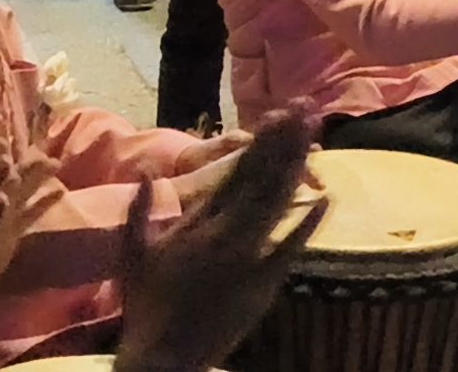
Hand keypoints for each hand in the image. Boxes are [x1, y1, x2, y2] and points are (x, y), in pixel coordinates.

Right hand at [116, 104, 330, 371]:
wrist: (161, 356)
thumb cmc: (146, 305)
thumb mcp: (132, 252)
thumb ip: (138, 208)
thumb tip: (144, 169)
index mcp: (197, 222)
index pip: (235, 172)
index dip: (260, 142)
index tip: (278, 115)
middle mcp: (224, 232)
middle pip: (261, 178)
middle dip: (285, 141)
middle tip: (307, 109)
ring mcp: (246, 256)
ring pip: (276, 202)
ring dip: (296, 166)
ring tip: (315, 135)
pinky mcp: (262, 282)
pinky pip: (289, 248)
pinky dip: (307, 223)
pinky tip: (324, 198)